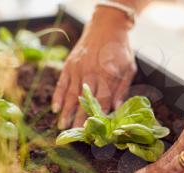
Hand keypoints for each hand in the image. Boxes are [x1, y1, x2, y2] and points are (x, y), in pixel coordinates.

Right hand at [52, 8, 136, 128]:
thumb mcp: (129, 67)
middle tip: (74, 136)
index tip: (93, 131)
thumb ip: (122, 89)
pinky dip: (57, 96)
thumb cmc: (120, 49)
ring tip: (61, 126)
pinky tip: (55, 108)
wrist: (107, 26)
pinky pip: (61, 83)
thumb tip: (116, 109)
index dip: (97, 117)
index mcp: (108, 75)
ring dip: (65, 111)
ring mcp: (78, 68)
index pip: (102, 101)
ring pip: (70, 94)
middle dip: (78, 119)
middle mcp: (91, 73)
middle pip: (84, 101)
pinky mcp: (69, 64)